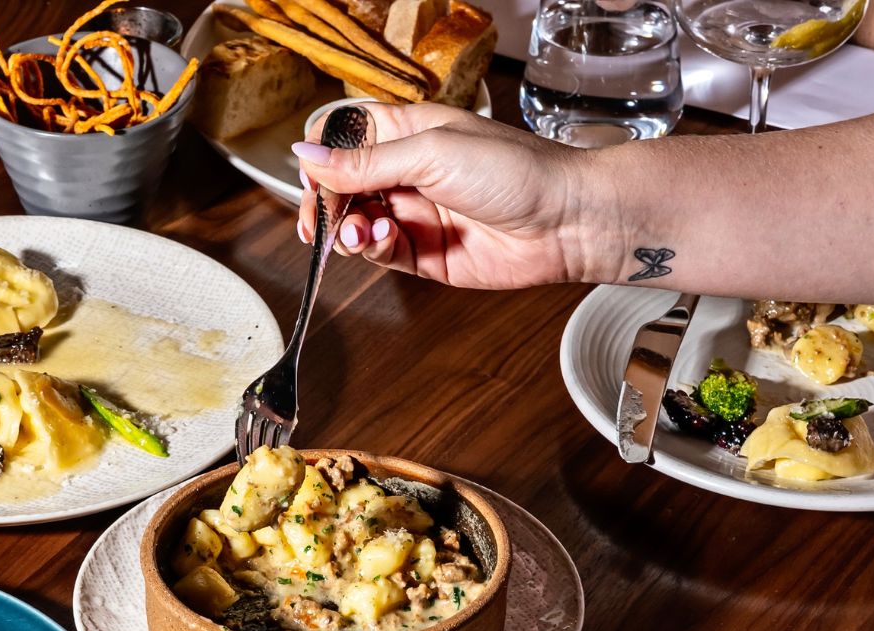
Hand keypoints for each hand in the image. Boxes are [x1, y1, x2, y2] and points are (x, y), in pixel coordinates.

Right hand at [293, 102, 595, 290]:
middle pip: (341, 186)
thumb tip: (306, 154)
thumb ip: (365, 161)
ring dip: (346, 229)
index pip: (344, 138)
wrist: (566, 220)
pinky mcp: (423, 253)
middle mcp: (407, 172)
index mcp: (407, 132)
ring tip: (359, 233)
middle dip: (325, 203)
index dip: (322, 156)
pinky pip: (378, 253)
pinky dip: (371, 248)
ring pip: (355, 223)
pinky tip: (384, 239)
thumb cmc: (516, 171)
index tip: (313, 175)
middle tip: (320, 221)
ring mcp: (414, 213)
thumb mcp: (431, 152)